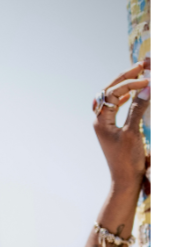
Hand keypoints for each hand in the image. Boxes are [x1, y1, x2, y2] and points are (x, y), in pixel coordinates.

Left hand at [92, 58, 149, 188]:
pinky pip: (116, 107)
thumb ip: (138, 108)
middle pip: (109, 92)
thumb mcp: (133, 132)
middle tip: (141, 66)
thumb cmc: (126, 160)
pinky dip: (125, 97)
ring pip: (112, 98)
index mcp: (101, 121)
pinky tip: (132, 94)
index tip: (147, 80)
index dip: (130, 84)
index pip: (113, 94)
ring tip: (138, 74)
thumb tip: (147, 87)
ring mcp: (106, 125)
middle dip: (125, 78)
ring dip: (125, 86)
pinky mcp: (113, 130)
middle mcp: (100, 121)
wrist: (125, 180)